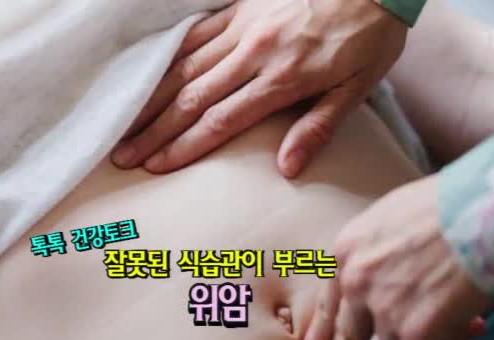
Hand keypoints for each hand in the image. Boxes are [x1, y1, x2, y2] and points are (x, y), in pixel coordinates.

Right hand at [111, 0, 407, 177]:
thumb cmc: (369, 37)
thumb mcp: (358, 88)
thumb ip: (318, 128)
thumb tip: (287, 169)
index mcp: (282, 79)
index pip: (221, 120)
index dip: (185, 146)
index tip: (156, 167)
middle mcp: (254, 54)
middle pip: (193, 97)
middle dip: (155, 130)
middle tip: (123, 154)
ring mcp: (243, 27)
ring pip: (185, 66)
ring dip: (152, 97)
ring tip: (126, 122)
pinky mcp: (240, 8)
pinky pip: (195, 33)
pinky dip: (170, 57)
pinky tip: (149, 75)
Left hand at [301, 175, 493, 339]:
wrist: (483, 212)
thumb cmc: (450, 204)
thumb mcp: (393, 216)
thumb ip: (378, 252)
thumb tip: (388, 277)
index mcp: (347, 250)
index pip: (328, 302)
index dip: (322, 331)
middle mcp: (356, 282)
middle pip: (346, 335)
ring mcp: (383, 309)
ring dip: (417, 337)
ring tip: (451, 309)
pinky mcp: (413, 335)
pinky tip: (462, 326)